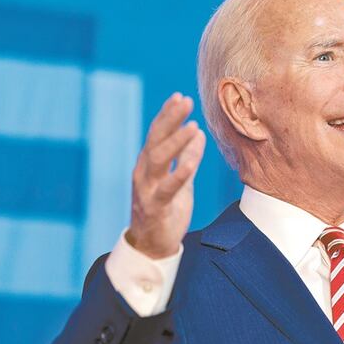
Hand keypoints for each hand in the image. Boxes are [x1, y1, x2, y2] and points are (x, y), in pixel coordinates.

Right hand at [126, 92, 206, 258]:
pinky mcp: (155, 207)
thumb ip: (187, 159)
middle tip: (185, 101)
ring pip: (159, 159)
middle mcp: (144, 173)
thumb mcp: (180, 182)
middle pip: (155, 140)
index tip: (180, 97)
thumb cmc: (165, 211)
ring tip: (193, 126)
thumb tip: (199, 134)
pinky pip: (167, 188)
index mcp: (149, 164)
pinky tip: (192, 163)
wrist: (152, 246)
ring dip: (176, 141)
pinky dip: (179, 174)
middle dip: (170, 119)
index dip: (168, 115)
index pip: (157, 133)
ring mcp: (147, 190)